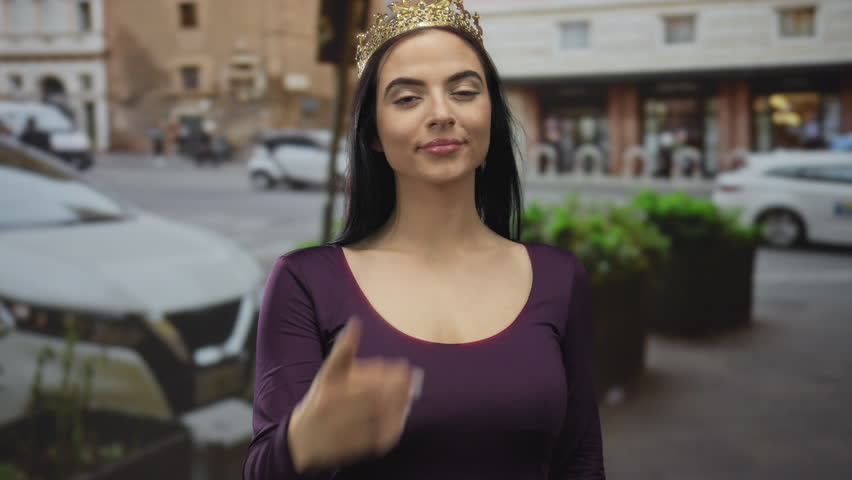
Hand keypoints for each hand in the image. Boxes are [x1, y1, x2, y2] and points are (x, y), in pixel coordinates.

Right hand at [288, 316, 422, 472]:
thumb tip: (355, 323)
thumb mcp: (326, 373)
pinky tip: (400, 415)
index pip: (363, 377)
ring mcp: (343, 429)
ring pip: (379, 416)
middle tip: (412, 379)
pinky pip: (378, 436)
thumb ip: (343, 349)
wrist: (300, 441)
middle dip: (397, 387)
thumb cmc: (319, 400)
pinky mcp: (353, 448)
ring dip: (398, 405)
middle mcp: (333, 408)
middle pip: (374, 396)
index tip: (403, 366)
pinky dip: (393, 426)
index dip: (387, 373)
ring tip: (408, 396)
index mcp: (329, 387)